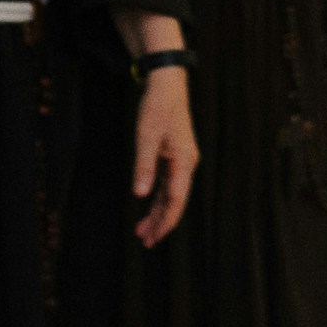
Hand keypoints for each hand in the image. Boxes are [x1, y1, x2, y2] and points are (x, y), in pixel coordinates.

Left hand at [131, 65, 197, 245]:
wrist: (166, 84)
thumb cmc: (157, 107)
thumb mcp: (146, 136)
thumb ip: (144, 166)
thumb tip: (140, 195)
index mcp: (184, 160)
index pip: (176, 199)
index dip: (165, 221)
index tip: (154, 238)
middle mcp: (186, 163)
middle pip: (175, 200)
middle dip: (161, 222)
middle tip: (145, 242)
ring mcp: (181, 160)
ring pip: (170, 194)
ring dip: (157, 212)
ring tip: (142, 231)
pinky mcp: (174, 155)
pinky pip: (167, 183)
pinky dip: (157, 198)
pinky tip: (148, 207)